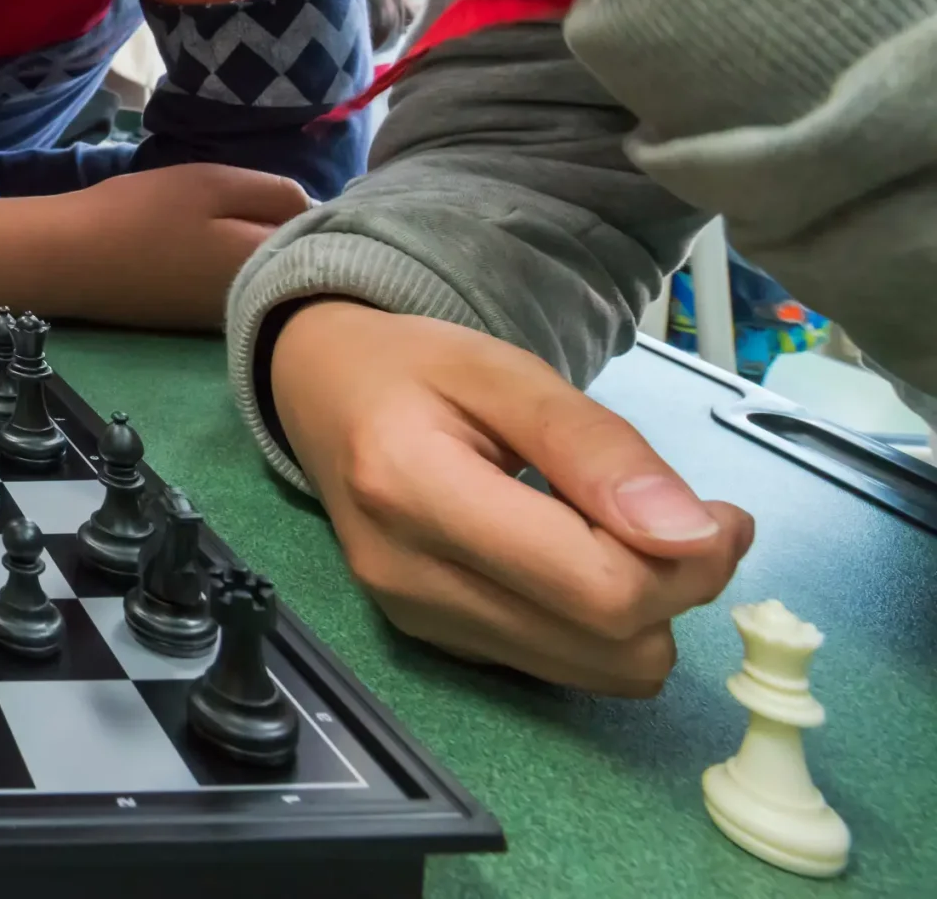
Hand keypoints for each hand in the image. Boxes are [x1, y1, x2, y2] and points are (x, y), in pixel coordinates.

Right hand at [0, 164, 307, 326]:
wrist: (67, 262)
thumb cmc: (139, 214)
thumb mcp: (212, 183)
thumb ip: (275, 192)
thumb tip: (317, 211)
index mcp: (270, 269)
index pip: (328, 238)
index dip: (319, 209)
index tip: (287, 190)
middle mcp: (259, 306)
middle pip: (302, 263)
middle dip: (294, 233)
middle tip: (256, 199)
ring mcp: (228, 320)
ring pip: (270, 277)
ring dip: (263, 250)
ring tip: (228, 218)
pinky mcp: (199, 323)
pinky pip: (241, 289)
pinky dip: (235, 266)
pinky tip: (202, 246)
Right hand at [271, 302, 754, 694]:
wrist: (321, 396)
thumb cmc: (415, 369)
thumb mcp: (507, 372)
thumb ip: (598, 448)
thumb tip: (694, 534)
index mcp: (413, 488)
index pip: (596, 587)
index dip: (689, 563)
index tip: (722, 514)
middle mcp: (407, 575)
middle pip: (608, 643)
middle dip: (679, 588)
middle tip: (690, 521)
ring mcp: (415, 620)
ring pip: (597, 673)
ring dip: (647, 616)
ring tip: (635, 538)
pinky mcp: (432, 643)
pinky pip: (562, 669)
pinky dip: (598, 626)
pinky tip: (579, 561)